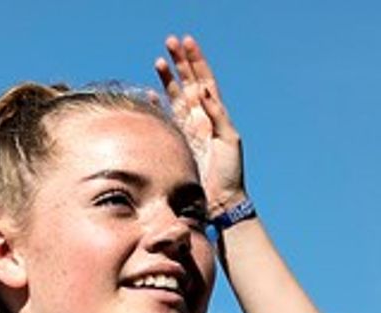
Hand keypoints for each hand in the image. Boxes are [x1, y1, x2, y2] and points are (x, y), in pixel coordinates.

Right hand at [155, 34, 244, 211]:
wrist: (219, 201)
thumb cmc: (230, 173)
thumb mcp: (230, 140)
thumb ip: (218, 115)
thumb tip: (205, 91)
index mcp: (215, 116)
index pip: (205, 81)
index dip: (196, 61)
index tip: (187, 43)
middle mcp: (200, 120)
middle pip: (188, 84)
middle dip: (179, 63)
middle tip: (170, 42)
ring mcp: (187, 131)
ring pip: (174, 97)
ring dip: (166, 79)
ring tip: (159, 61)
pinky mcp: (176, 144)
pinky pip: (165, 120)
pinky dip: (157, 106)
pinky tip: (150, 94)